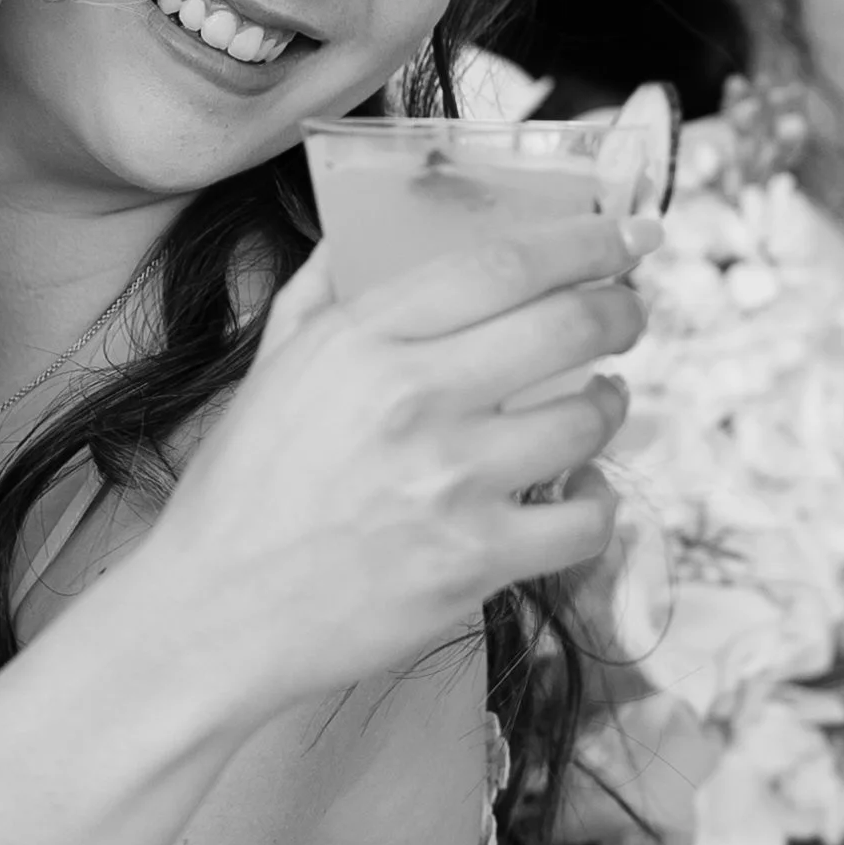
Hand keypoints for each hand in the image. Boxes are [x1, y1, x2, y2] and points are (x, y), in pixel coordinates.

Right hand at [151, 212, 649, 718]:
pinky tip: (581, 493)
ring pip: (588, 418)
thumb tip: (359, 231)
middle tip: (629, 313)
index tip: (629, 235)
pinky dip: (598, 503)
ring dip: (609, 404)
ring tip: (597, 402)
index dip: (587, 241)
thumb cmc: (240, 492)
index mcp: (363, 340)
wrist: (214, 613)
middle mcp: (412, 399)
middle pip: (569, 324)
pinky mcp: (473, 562)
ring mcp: (449, 482)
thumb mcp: (270, 368)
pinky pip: (585, 522)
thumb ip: (321, 292)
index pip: (504, 263)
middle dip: (623, 311)